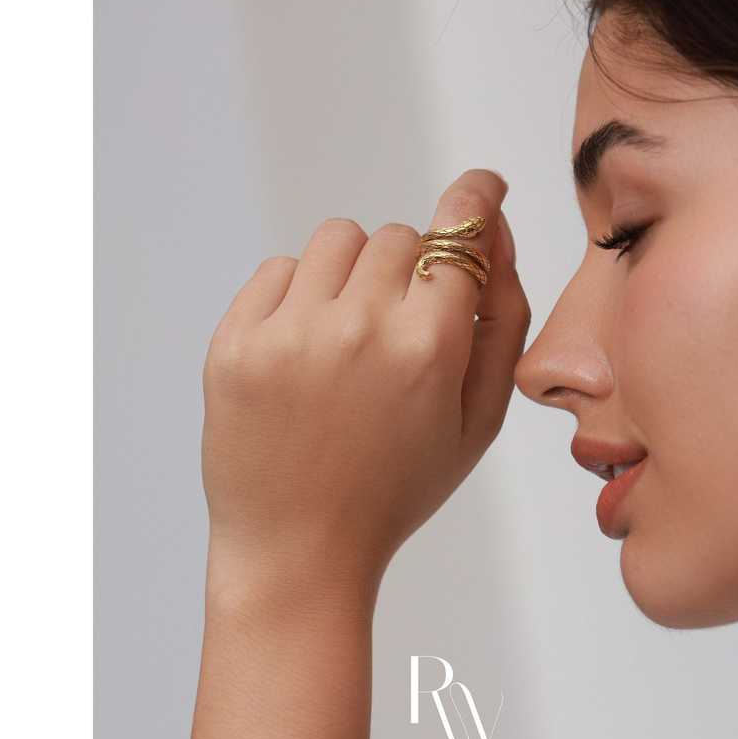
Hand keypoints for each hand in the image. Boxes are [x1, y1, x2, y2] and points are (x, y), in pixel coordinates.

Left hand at [200, 169, 530, 613]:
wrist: (299, 549)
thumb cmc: (398, 487)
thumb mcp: (478, 420)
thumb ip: (502, 322)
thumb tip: (497, 236)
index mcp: (429, 347)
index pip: (461, 231)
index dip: (476, 201)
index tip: (481, 188)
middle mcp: (358, 326)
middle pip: (400, 236)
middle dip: (412, 270)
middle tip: (400, 328)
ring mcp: (289, 331)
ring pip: (339, 239)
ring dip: (355, 272)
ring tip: (349, 334)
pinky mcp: (234, 341)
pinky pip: (279, 269)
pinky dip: (301, 294)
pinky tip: (306, 350)